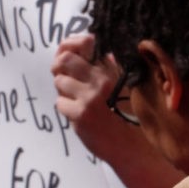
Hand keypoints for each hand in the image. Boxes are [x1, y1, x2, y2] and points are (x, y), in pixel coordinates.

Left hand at [51, 33, 128, 160]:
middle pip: (65, 59)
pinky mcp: (81, 113)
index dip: (69, 45)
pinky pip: (59, 102)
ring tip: (76, 101)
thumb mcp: (121, 85)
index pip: (84, 43)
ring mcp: (91, 96)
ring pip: (59, 81)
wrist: (129, 145)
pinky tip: (79, 115)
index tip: (67, 53)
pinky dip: (66, 109)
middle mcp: (102, 79)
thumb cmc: (124, 115)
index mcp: (112, 69)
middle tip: (65, 79)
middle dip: (59, 68)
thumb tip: (83, 47)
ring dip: (64, 91)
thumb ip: (106, 67)